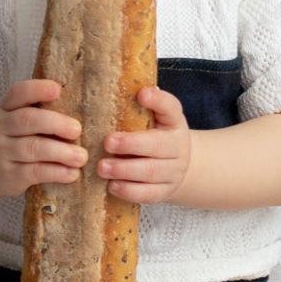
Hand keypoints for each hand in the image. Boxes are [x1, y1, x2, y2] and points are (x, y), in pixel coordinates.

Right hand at [0, 77, 89, 199]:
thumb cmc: (12, 139)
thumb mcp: (16, 119)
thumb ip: (39, 112)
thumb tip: (81, 108)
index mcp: (6, 108)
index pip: (18, 92)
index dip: (38, 89)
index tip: (58, 89)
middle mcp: (0, 127)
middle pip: (28, 120)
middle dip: (56, 123)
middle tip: (77, 130)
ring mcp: (3, 152)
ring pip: (33, 148)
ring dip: (61, 152)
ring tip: (81, 156)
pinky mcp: (9, 175)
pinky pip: (35, 172)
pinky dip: (56, 172)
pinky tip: (72, 173)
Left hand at [97, 85, 192, 205]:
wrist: (178, 165)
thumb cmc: (156, 135)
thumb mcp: (154, 118)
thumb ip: (138, 107)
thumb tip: (111, 87)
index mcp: (173, 121)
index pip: (171, 107)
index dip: (158, 100)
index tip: (142, 93)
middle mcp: (178, 146)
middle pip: (159, 145)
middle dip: (132, 144)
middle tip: (107, 142)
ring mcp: (174, 171)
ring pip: (152, 172)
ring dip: (125, 170)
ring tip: (102, 167)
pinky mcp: (165, 191)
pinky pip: (149, 194)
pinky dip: (130, 191)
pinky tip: (112, 186)